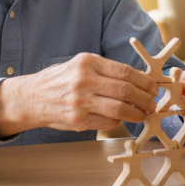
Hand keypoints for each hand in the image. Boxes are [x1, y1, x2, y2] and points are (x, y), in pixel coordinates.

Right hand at [0, 53, 159, 136]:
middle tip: (152, 103)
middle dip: (145, 99)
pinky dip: (119, 122)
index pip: (125, 72)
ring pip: (120, 110)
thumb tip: (141, 80)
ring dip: (137, 113)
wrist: (31, 98)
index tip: (153, 88)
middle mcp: (84, 81)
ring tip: (143, 113)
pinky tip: (121, 119)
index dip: (144, 82)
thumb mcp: (81, 65)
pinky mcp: (78, 121)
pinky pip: (108, 123)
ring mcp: (80, 102)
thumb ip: (107, 71)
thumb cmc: (61, 80)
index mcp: (87, 62)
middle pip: (126, 91)